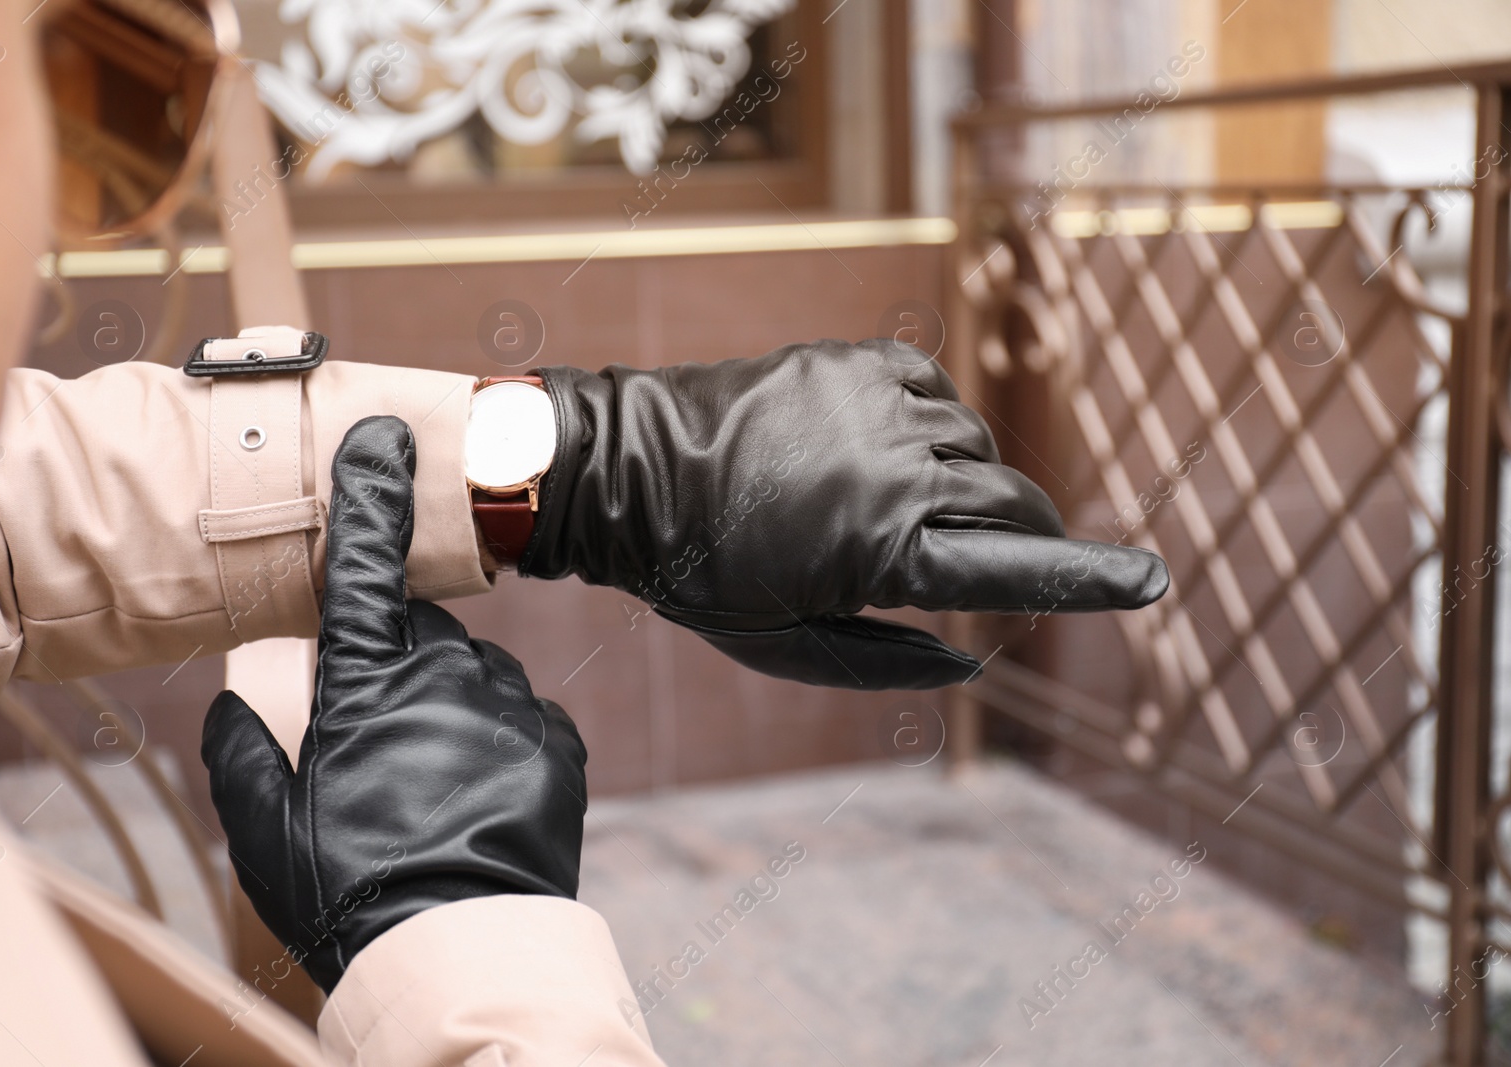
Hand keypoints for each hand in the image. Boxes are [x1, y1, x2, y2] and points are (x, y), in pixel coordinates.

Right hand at [202, 416, 585, 992]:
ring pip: (472, 676)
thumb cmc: (348, 892)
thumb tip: (236, 703)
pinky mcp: (559, 741)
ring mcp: (510, 707)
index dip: (371, 496)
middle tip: (375, 753)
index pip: (364, 570)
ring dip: (448, 708)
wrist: (457, 951)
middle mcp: (447, 676)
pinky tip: (476, 799)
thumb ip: (241, 750)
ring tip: (428, 793)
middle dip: (392, 671)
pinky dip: (497, 740)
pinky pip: (520, 716)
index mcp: (368, 686)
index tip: (383, 437)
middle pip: (415, 637)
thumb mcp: (262, 830)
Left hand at [524, 339, 1167, 689]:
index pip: (1018, 569)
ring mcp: (880, 406)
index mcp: (886, 552)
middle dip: (1027, 537)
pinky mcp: (858, 360)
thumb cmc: (699, 573)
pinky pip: (937, 393)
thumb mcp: (785, 647)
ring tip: (903, 508)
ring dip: (967, 482)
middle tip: (1000, 558)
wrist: (625, 469)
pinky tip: (890, 450)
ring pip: (978, 447)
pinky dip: (933, 426)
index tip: (1153, 580)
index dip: (1094, 579)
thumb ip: (886, 663)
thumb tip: (973, 663)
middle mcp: (899, 471)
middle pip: (1015, 504)